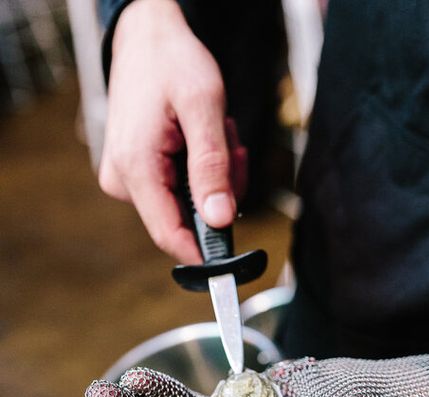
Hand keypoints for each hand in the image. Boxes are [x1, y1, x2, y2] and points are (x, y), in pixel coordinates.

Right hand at [99, 0, 246, 262]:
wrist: (146, 37)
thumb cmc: (172, 62)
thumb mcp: (204, 107)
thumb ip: (212, 167)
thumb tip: (220, 220)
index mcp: (136, 168)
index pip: (170, 235)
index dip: (205, 252)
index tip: (235, 256)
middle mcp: (122, 180)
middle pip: (184, 219)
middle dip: (216, 192)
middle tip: (231, 150)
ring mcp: (124, 178)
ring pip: (185, 205)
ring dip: (211, 177)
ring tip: (213, 134)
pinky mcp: (132, 173)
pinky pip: (176, 190)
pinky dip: (198, 170)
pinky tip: (199, 139)